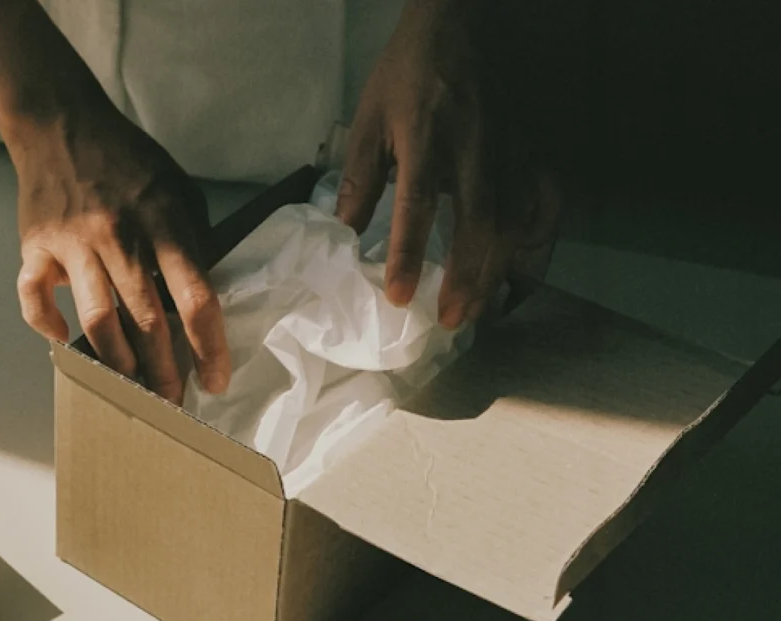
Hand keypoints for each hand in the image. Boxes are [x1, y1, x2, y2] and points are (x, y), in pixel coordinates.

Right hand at [9, 102, 229, 403]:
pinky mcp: (36, 247)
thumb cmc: (127, 160)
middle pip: (146, 322)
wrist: (61, 124)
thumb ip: (192, 240)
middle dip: (163, 372)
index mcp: (163, 221)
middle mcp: (119, 236)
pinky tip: (65, 342)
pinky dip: (48, 325)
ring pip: (97, 321)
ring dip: (116, 364)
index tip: (216, 380)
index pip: (195, 297)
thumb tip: (202, 298)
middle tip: (172, 404)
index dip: (209, 347)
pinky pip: (35, 298)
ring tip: (130, 389)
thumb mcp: (179, 188)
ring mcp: (73, 243)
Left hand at [336, 0, 559, 328]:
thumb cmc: (404, 78)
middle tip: (450, 320)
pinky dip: (539, 241)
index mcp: (426, 139)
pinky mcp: (530, 149)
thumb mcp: (367, 122)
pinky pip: (545, 202)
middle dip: (466, 278)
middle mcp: (474, 148)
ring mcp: (509, 150)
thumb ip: (359, 178)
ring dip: (498, 271)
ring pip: (514, 222)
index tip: (398, 295)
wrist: (456, 30)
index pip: (418, 206)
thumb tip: (345, 232)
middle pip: (479, 224)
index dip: (408, 254)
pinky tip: (523, 272)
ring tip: (479, 309)